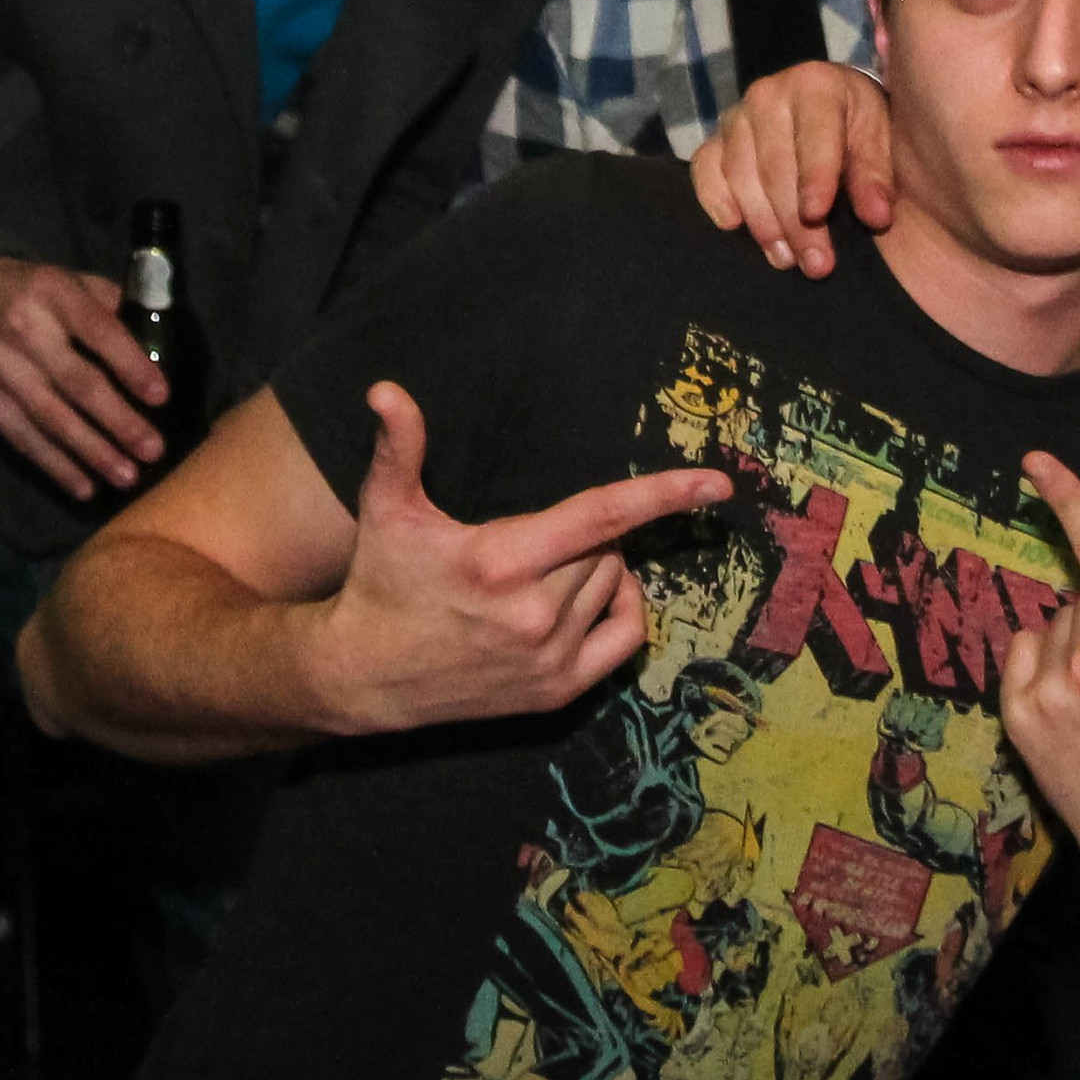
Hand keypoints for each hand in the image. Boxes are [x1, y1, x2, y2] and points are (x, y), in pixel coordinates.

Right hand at [0, 256, 167, 499]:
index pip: (99, 332)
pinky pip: (21, 436)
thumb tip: (151, 338)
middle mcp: (24, 330)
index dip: (131, 365)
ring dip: (91, 452)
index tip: (161, 397)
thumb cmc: (30, 292)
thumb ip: (107, 303)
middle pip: (78, 383)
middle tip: (153, 450)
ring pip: (50, 418)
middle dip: (118, 421)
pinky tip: (84, 486)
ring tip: (126, 477)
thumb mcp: (68, 279)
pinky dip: (54, 465)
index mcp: (53, 293)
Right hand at [300, 383, 731, 734]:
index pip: (602, 516)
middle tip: (538, 538)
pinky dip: (623, 607)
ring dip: (600, 567)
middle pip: (606, 548)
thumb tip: (385, 388)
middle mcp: (534, 614)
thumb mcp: (387, 511)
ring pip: (615, 586)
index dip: (663, 494)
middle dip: (586, 534)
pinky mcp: (557, 691)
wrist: (363, 677)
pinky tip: (592, 596)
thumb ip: (398, 447)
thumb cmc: (380, 583)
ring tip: (547, 567)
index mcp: (502, 561)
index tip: (716, 483)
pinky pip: (626, 637)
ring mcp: (550, 658)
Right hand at [686, 61, 894, 276]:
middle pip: (775, 166)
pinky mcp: (715, 140)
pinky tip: (734, 225)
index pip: (814, 135)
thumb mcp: (880, 140)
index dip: (815, 176)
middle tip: (816, 264)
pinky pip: (704, 170)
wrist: (830, 110)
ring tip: (786, 259)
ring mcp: (736, 117)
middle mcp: (769, 94)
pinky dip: (715, 199)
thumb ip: (877, 176)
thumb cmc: (858, 126)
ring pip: (740, 174)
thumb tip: (876, 216)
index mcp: (816, 84)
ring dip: (762, 223)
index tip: (817, 212)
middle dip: (795, 221)